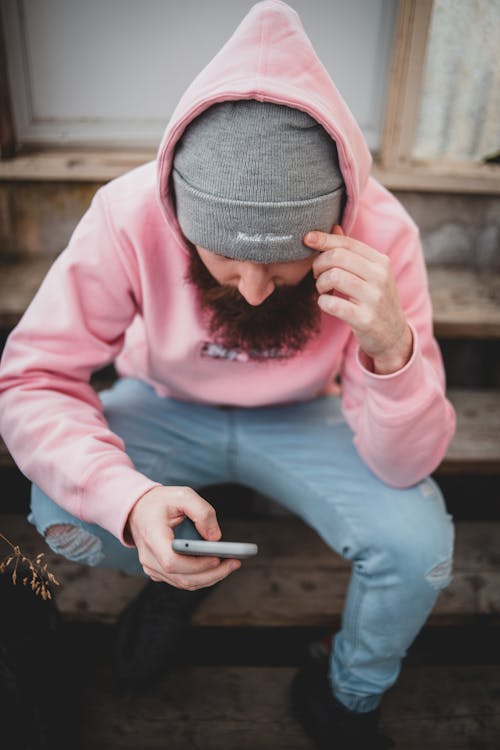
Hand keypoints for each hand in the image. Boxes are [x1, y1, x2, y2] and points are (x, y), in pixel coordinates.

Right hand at [126, 486, 240, 589]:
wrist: (139, 509)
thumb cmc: (161, 501)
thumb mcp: (182, 494)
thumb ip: (202, 511)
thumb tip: (215, 537)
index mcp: (152, 536)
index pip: (172, 561)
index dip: (196, 565)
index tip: (216, 558)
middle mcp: (149, 556)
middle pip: (181, 577)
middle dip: (211, 574)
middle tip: (233, 563)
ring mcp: (152, 566)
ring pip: (183, 583)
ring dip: (209, 578)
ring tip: (230, 565)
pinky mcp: (158, 571)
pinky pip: (180, 581)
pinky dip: (200, 578)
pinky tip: (216, 568)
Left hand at [306, 225, 412, 373]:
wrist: (393, 336)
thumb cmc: (375, 301)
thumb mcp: (370, 274)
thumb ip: (352, 253)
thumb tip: (334, 228)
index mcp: (381, 262)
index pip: (347, 243)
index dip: (324, 239)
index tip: (307, 239)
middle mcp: (380, 277)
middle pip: (338, 257)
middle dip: (319, 264)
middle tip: (317, 275)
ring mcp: (374, 298)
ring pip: (334, 277)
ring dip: (320, 283)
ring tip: (323, 289)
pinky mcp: (365, 319)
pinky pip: (333, 304)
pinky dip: (323, 302)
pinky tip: (326, 303)